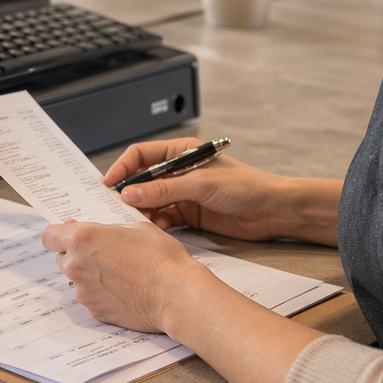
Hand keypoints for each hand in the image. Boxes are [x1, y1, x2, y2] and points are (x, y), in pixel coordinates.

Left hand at [40, 220, 211, 332]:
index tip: (70, 235)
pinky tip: (124, 289)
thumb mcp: (136, 228)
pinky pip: (91, 298)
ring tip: (120, 273)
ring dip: (90, 275)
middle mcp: (76, 265)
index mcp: (82, 238)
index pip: (49, 236)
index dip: (60, 234)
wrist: (176, 295)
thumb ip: (109, 230)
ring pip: (77, 279)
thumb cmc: (161, 258)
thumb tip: (98, 234)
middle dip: (78, 254)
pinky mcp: (95, 311)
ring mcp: (84, 292)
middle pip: (62, 258)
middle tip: (104, 253)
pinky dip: (102, 293)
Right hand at [103, 139, 341, 245]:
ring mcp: (183, 194)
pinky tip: (157, 229)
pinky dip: (157, 223)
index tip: (108, 184)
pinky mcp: (190, 214)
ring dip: (143, 212)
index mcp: (180, 152)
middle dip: (129, 194)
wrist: (273, 210)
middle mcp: (179, 172)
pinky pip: (164, 217)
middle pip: (142, 180)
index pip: (141, 155)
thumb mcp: (200, 184)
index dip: (122, 167)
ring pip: (151, 202)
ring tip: (140, 222)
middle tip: (117, 208)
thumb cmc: (245, 186)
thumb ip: (164, 190)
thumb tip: (130, 194)